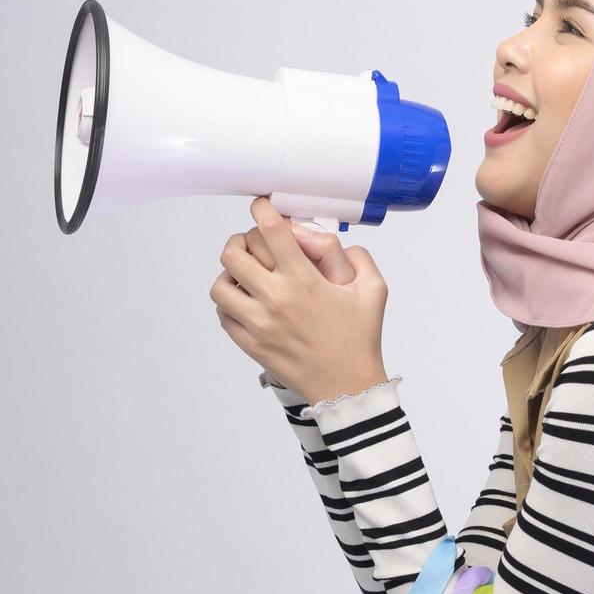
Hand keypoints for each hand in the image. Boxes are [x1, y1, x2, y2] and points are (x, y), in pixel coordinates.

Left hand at [210, 197, 389, 403]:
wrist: (346, 387)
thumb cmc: (359, 339)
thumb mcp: (373, 289)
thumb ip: (356, 255)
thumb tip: (322, 239)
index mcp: (305, 281)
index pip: (270, 231)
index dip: (261, 209)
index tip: (262, 206)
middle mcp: (276, 299)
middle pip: (233, 253)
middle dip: (240, 239)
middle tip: (252, 242)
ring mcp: (258, 324)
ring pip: (220, 284)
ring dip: (230, 273)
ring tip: (246, 274)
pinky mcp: (250, 343)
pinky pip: (223, 313)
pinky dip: (230, 302)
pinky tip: (247, 300)